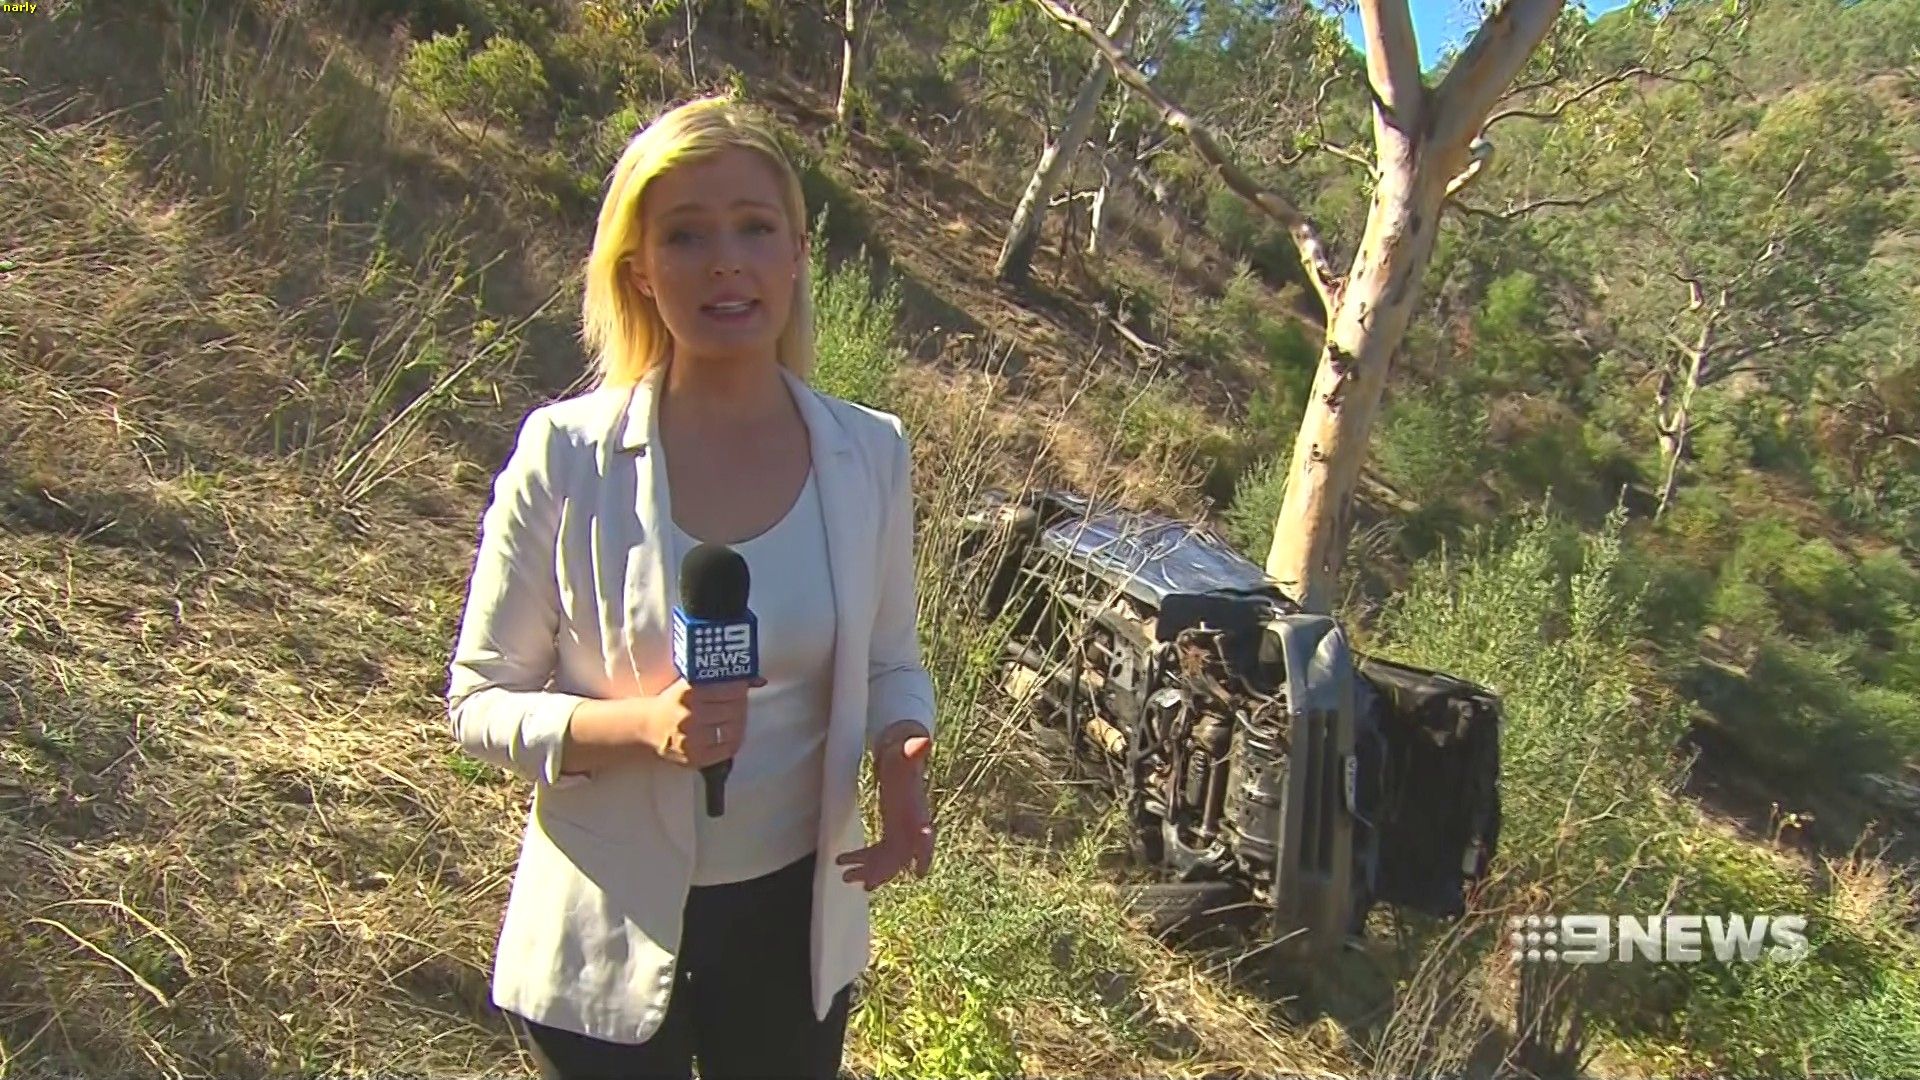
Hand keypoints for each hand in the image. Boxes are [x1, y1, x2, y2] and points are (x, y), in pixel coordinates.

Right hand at [639, 676, 766, 769]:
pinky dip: (733, 741)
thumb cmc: (675, 701)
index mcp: (688, 692)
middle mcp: (689, 715)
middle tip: (737, 702)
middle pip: (734, 709)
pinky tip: (727, 735)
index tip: (740, 686)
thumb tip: (759, 680)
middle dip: (740, 705)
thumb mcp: (692, 683)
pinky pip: (727, 749)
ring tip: (731, 718)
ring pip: (733, 730)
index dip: (740, 687)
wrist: (648, 726)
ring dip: (738, 723)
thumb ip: (723, 679)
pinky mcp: (695, 757)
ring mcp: (692, 739)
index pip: (729, 688)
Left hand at [837, 724, 934, 890]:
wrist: (901, 755)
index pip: (924, 835)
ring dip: (868, 871)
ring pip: (887, 861)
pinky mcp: (890, 832)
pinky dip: (862, 860)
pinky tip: (841, 861)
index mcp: (918, 810)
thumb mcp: (905, 752)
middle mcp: (912, 826)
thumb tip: (923, 740)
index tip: (920, 872)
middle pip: (902, 856)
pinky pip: (877, 853)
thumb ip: (913, 749)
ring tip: (845, 877)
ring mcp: (900, 832)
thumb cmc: (903, 755)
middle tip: (866, 883)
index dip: (924, 854)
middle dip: (884, 871)